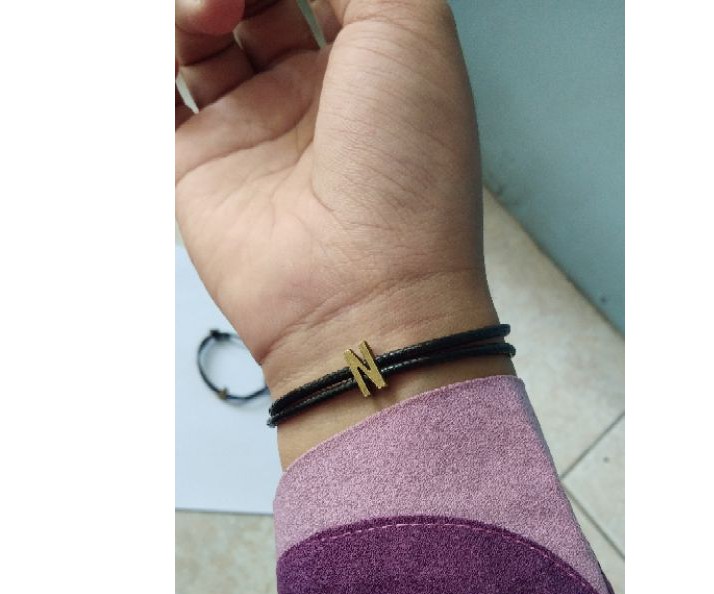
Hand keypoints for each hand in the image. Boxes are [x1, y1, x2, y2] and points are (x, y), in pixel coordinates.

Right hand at [177, 0, 510, 463]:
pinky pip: (159, 95)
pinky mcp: (201, 165)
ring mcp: (255, 131)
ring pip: (203, 37)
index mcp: (373, 67)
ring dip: (196, 6)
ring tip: (211, 10)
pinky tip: (165, 38)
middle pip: (257, 2)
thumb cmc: (406, 174)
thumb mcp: (414, 33)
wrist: (362, 293)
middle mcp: (313, 98)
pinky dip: (148, 54)